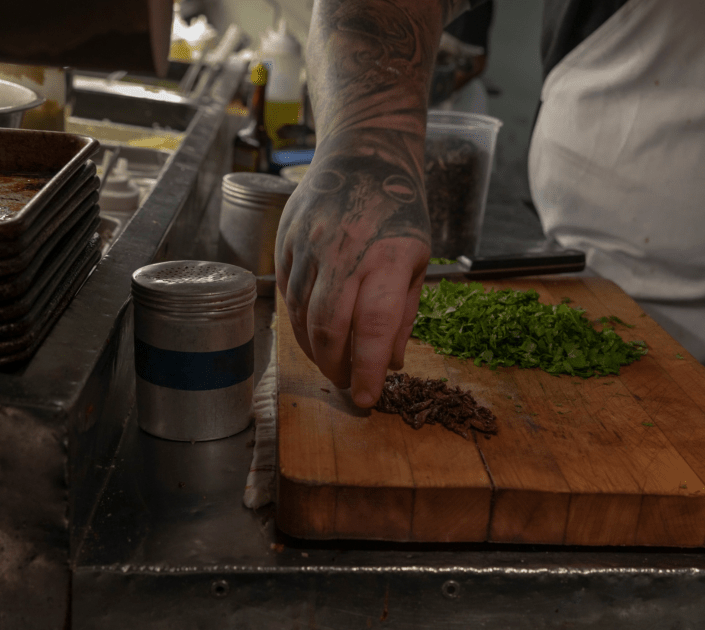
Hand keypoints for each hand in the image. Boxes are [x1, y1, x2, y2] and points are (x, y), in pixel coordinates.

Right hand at [276, 138, 430, 407]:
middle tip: (348, 384)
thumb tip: (391, 363)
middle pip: (329, 327)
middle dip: (337, 366)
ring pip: (301, 316)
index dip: (367, 368)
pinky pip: (287, 296)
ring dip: (316, 350)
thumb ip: (403, 313)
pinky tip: (313, 337)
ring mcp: (309, 244)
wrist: (363, 155)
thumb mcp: (418, 261)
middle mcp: (343, 251)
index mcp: (386, 257)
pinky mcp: (286, 241)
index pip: (373, 324)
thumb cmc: (399, 212)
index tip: (367, 398)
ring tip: (333, 364)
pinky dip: (299, 325)